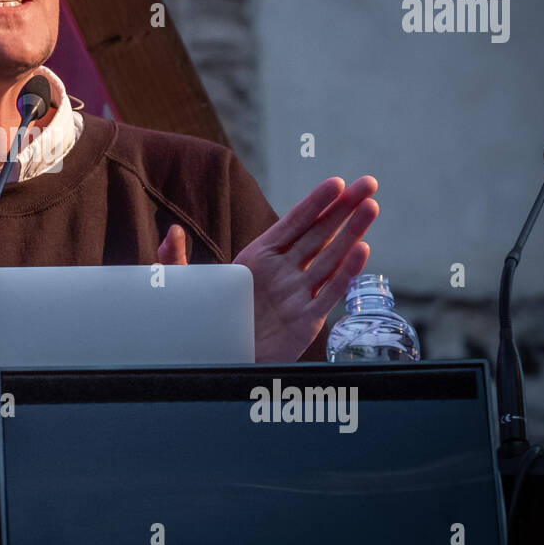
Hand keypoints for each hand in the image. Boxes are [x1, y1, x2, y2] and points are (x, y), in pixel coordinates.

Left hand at [155, 176, 378, 362]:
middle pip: (319, 234)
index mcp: (257, 257)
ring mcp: (297, 294)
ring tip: (371, 207)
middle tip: (369, 183)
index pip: (292, 224)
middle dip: (345, 209)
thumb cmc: (205, 322)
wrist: (217, 361)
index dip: (315, 203)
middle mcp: (283, 272)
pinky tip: (362, 251)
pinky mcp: (306, 320)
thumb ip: (177, 260)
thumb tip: (171, 231)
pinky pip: (329, 293)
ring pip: (330, 258)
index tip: (336, 183)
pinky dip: (346, 273)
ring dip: (352, 233)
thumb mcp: (185, 289)